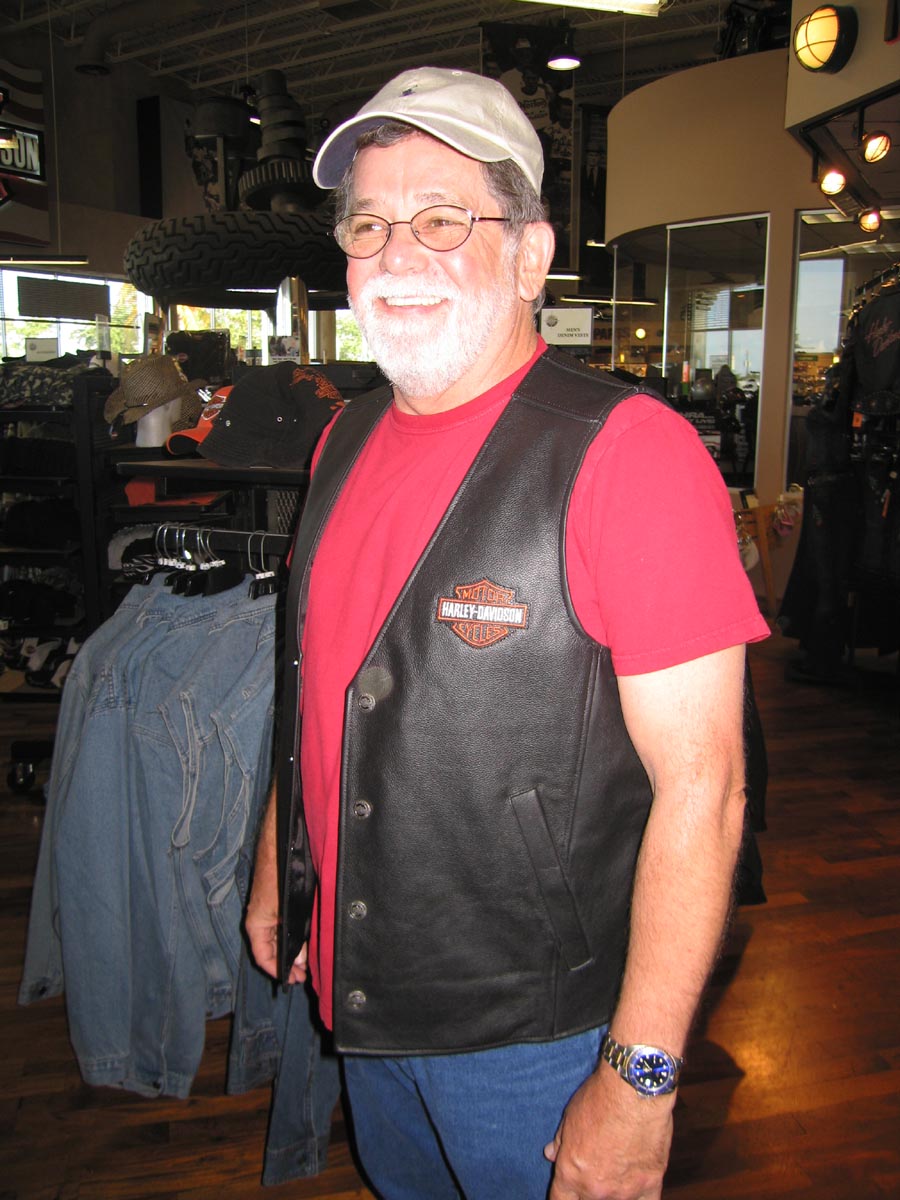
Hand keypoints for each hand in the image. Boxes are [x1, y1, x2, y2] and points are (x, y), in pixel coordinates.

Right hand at [245, 876, 307, 983]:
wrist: (281, 847)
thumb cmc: (281, 876)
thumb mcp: (291, 913)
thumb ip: (294, 939)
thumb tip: (298, 961)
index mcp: (256, 924)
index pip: (263, 957)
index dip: (278, 971)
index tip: (293, 979)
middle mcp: (258, 921)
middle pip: (270, 950)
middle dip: (286, 964)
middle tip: (303, 975)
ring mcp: (267, 912)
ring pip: (277, 939)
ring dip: (290, 951)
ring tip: (305, 962)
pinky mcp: (275, 905)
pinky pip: (281, 927)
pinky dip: (290, 938)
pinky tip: (303, 943)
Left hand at [545, 1064, 673, 1199]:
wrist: (634, 1090)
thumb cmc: (599, 1098)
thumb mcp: (570, 1116)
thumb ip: (561, 1141)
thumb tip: (552, 1153)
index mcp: (570, 1173)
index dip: (563, 1196)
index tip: (568, 1189)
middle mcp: (595, 1188)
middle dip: (587, 1188)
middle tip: (596, 1166)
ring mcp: (624, 1191)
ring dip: (614, 1190)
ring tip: (616, 1168)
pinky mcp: (650, 1184)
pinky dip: (640, 1196)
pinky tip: (638, 1185)